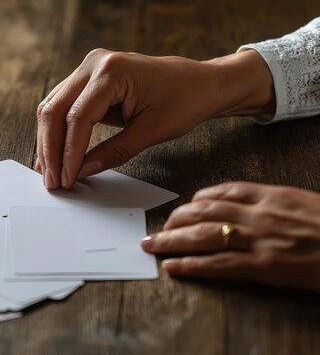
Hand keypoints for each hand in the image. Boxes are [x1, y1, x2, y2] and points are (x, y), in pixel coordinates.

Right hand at [35, 48, 274, 188]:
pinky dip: (58, 131)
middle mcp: (94, 63)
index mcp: (112, 71)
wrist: (200, 83)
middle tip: (51, 181)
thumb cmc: (184, 101)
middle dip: (51, 149)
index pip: (77, 117)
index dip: (68, 153)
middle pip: (55, 110)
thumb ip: (113, 153)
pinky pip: (62, 105)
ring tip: (49, 172)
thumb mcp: (151, 132)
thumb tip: (81, 172)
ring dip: (49, 141)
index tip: (66, 179)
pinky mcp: (87, 78)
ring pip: (52, 107)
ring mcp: (88, 68)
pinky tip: (55, 154)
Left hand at [141, 182, 319, 292]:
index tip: (184, 206)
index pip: (223, 190)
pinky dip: (191, 265)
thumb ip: (278, 205)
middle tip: (159, 227)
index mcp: (274, 195)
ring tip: (152, 244)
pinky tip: (173, 267)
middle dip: (176, 218)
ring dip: (171, 240)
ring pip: (203, 235)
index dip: (197, 199)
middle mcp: (261, 213)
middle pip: (204, 210)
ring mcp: (260, 239)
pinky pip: (218, 264)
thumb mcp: (306, 205)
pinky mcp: (264, 266)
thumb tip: (256, 209)